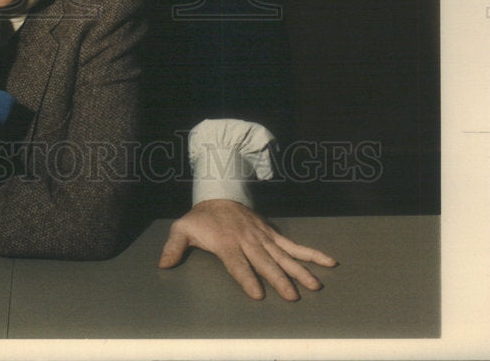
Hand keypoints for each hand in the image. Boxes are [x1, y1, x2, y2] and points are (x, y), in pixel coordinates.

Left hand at [158, 199, 336, 300]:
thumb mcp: (183, 227)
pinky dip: (310, 253)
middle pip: (265, 262)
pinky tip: (327, 261)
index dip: (246, 278)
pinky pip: (293, 244)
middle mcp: (248, 240)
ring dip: (300, 270)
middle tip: (293, 296)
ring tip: (315, 285)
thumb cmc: (201, 217)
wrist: (219, 193)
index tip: (257, 293)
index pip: (237, 264)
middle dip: (279, 279)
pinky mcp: (271, 234)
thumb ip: (174, 246)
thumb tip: (163, 264)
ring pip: (283, 255)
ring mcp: (262, 237)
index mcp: (227, 242)